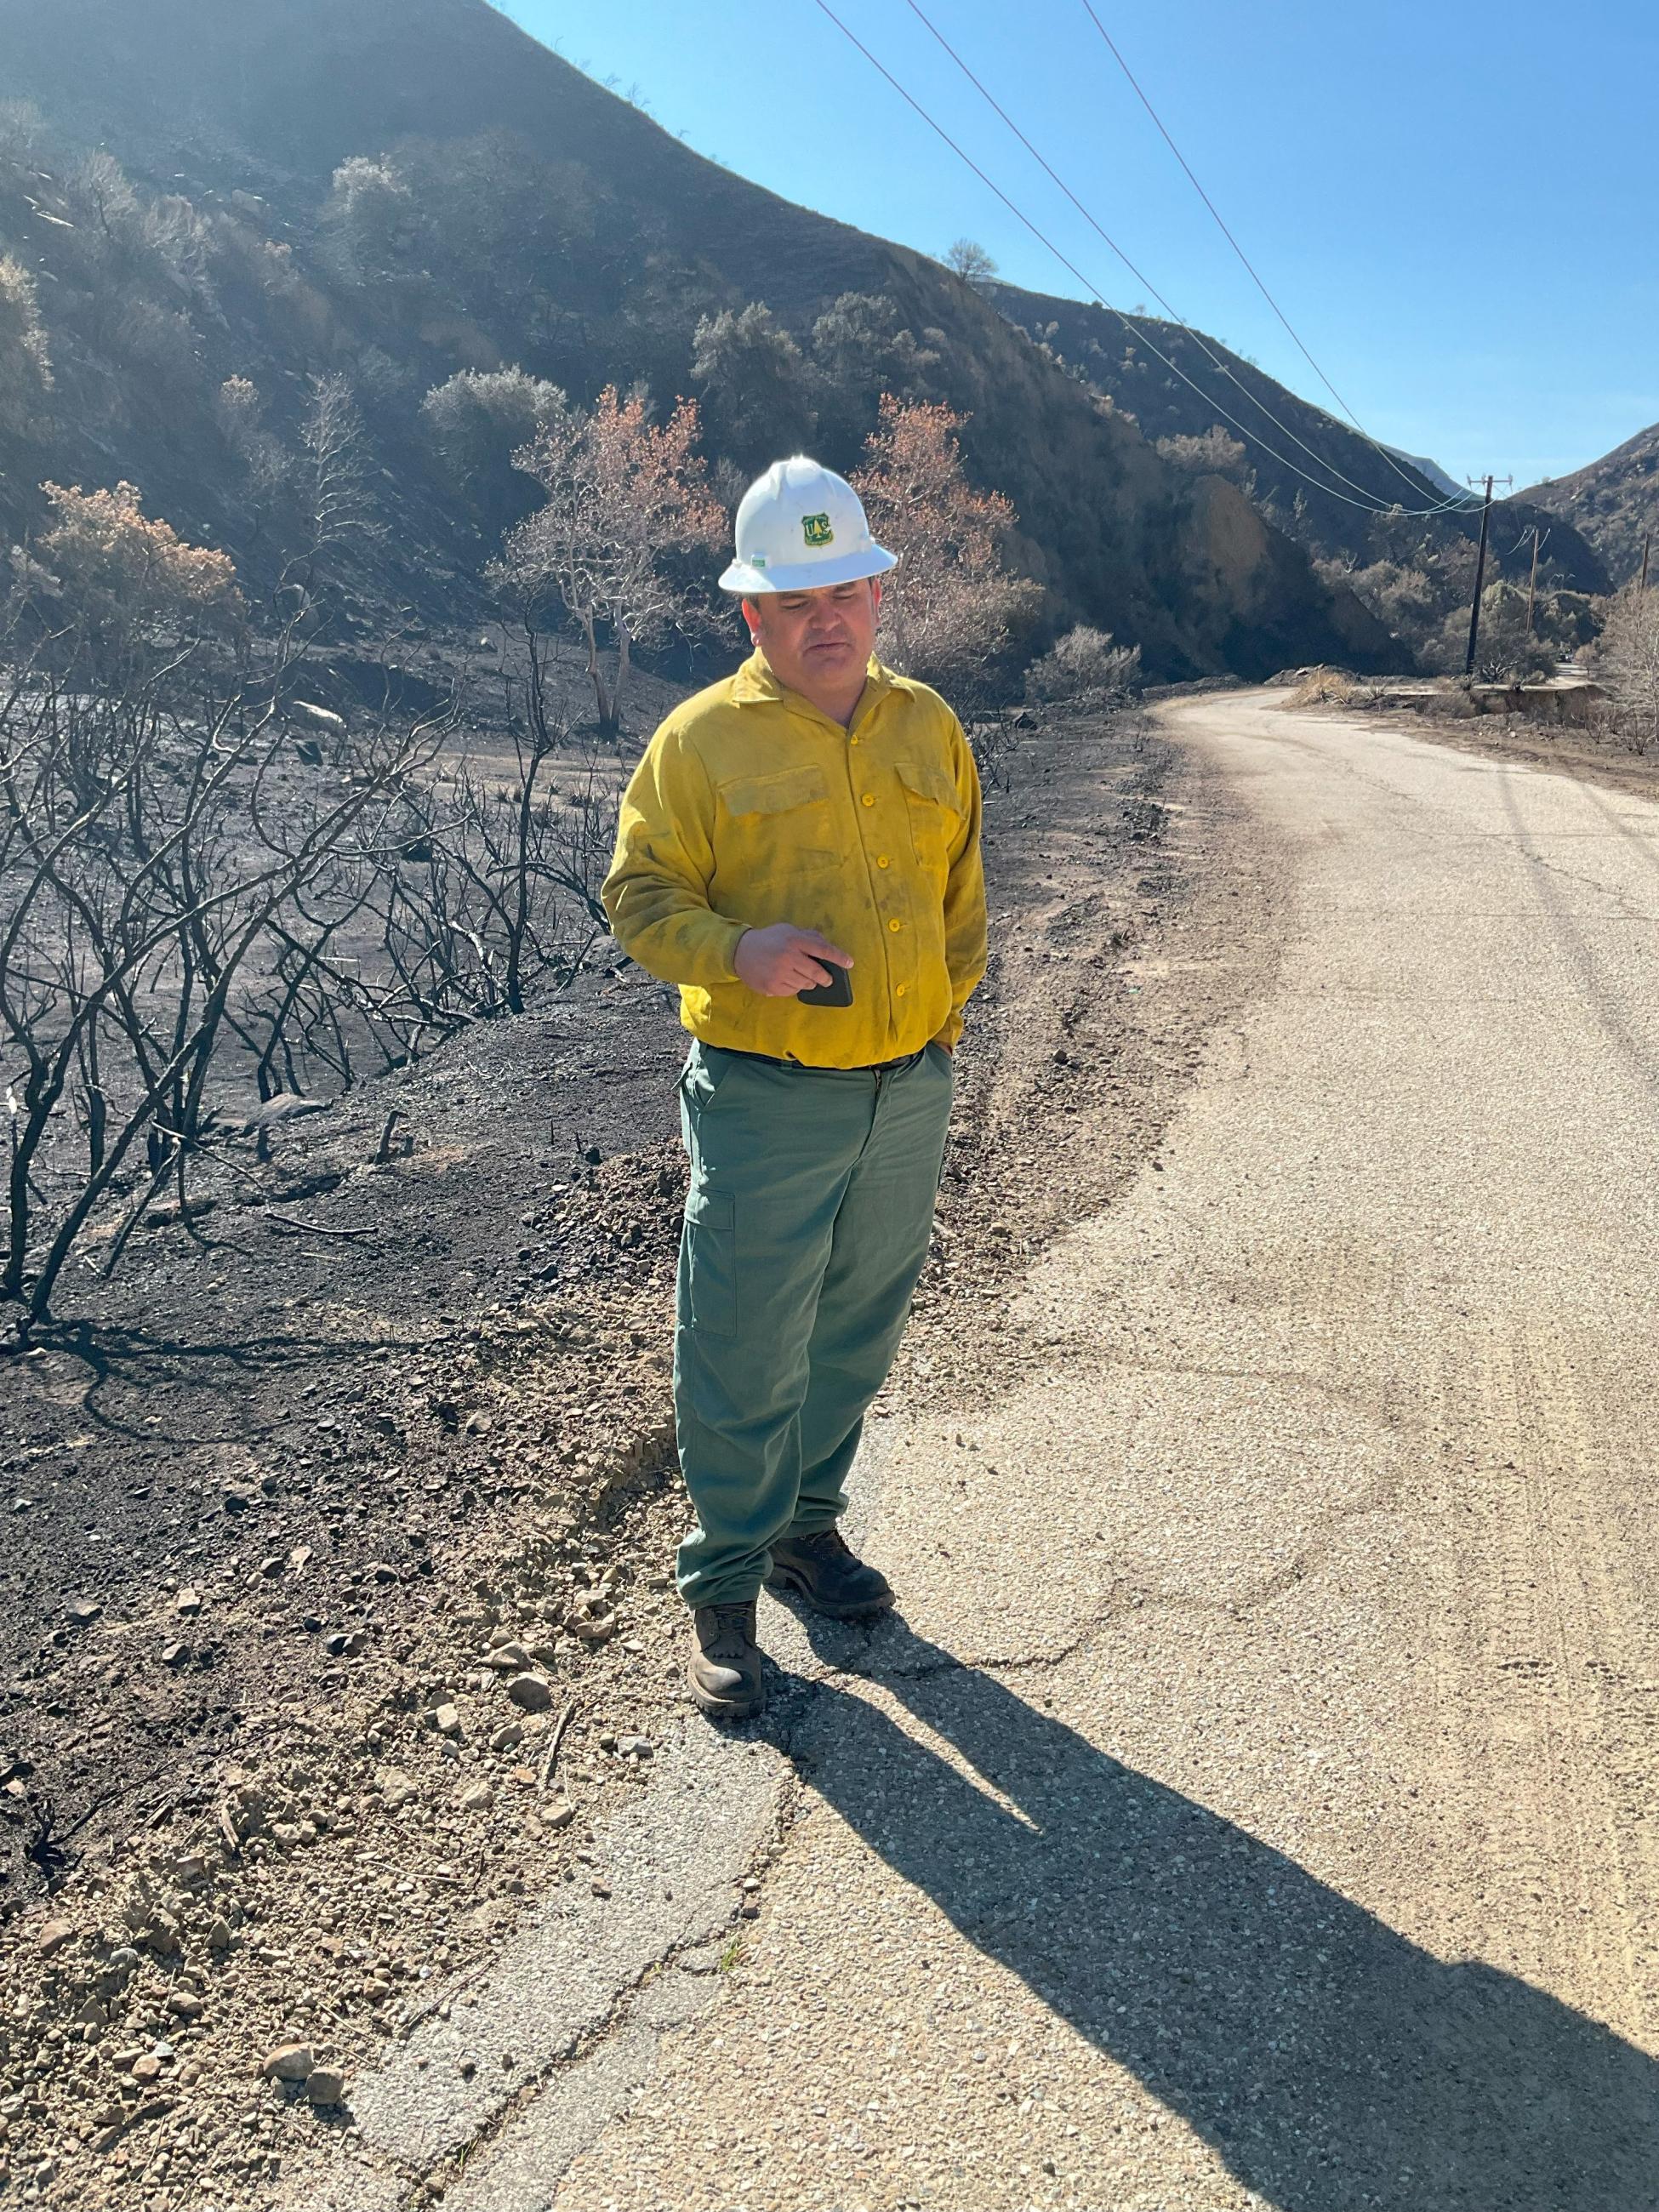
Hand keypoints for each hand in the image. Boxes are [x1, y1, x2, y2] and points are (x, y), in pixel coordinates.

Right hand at [733, 924, 853, 997]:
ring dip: (810, 982)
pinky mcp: (773, 987)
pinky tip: (788, 980)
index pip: (822, 950)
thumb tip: (826, 945)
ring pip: (806, 985)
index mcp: (794, 940)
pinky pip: (793, 992)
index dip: (838, 957)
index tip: (849, 963)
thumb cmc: (769, 940)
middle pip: (817, 973)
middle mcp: (788, 956)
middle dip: (826, 977)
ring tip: (803, 976)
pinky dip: (795, 987)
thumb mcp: (788, 930)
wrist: (740, 952)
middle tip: (827, 979)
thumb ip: (808, 936)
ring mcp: (780, 973)